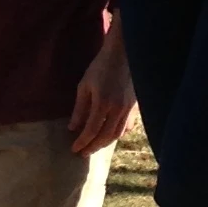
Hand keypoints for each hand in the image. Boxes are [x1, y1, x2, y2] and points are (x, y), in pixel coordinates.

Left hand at [68, 28, 134, 155]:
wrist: (123, 53)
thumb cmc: (100, 67)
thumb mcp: (84, 86)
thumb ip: (79, 109)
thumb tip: (72, 128)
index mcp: (103, 104)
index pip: (91, 130)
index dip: (82, 142)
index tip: (74, 149)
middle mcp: (117, 109)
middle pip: (106, 137)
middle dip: (93, 147)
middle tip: (83, 153)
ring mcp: (128, 108)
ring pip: (118, 134)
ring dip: (105, 143)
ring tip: (95, 146)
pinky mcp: (135, 106)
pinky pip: (128, 126)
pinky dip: (118, 134)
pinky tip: (111, 135)